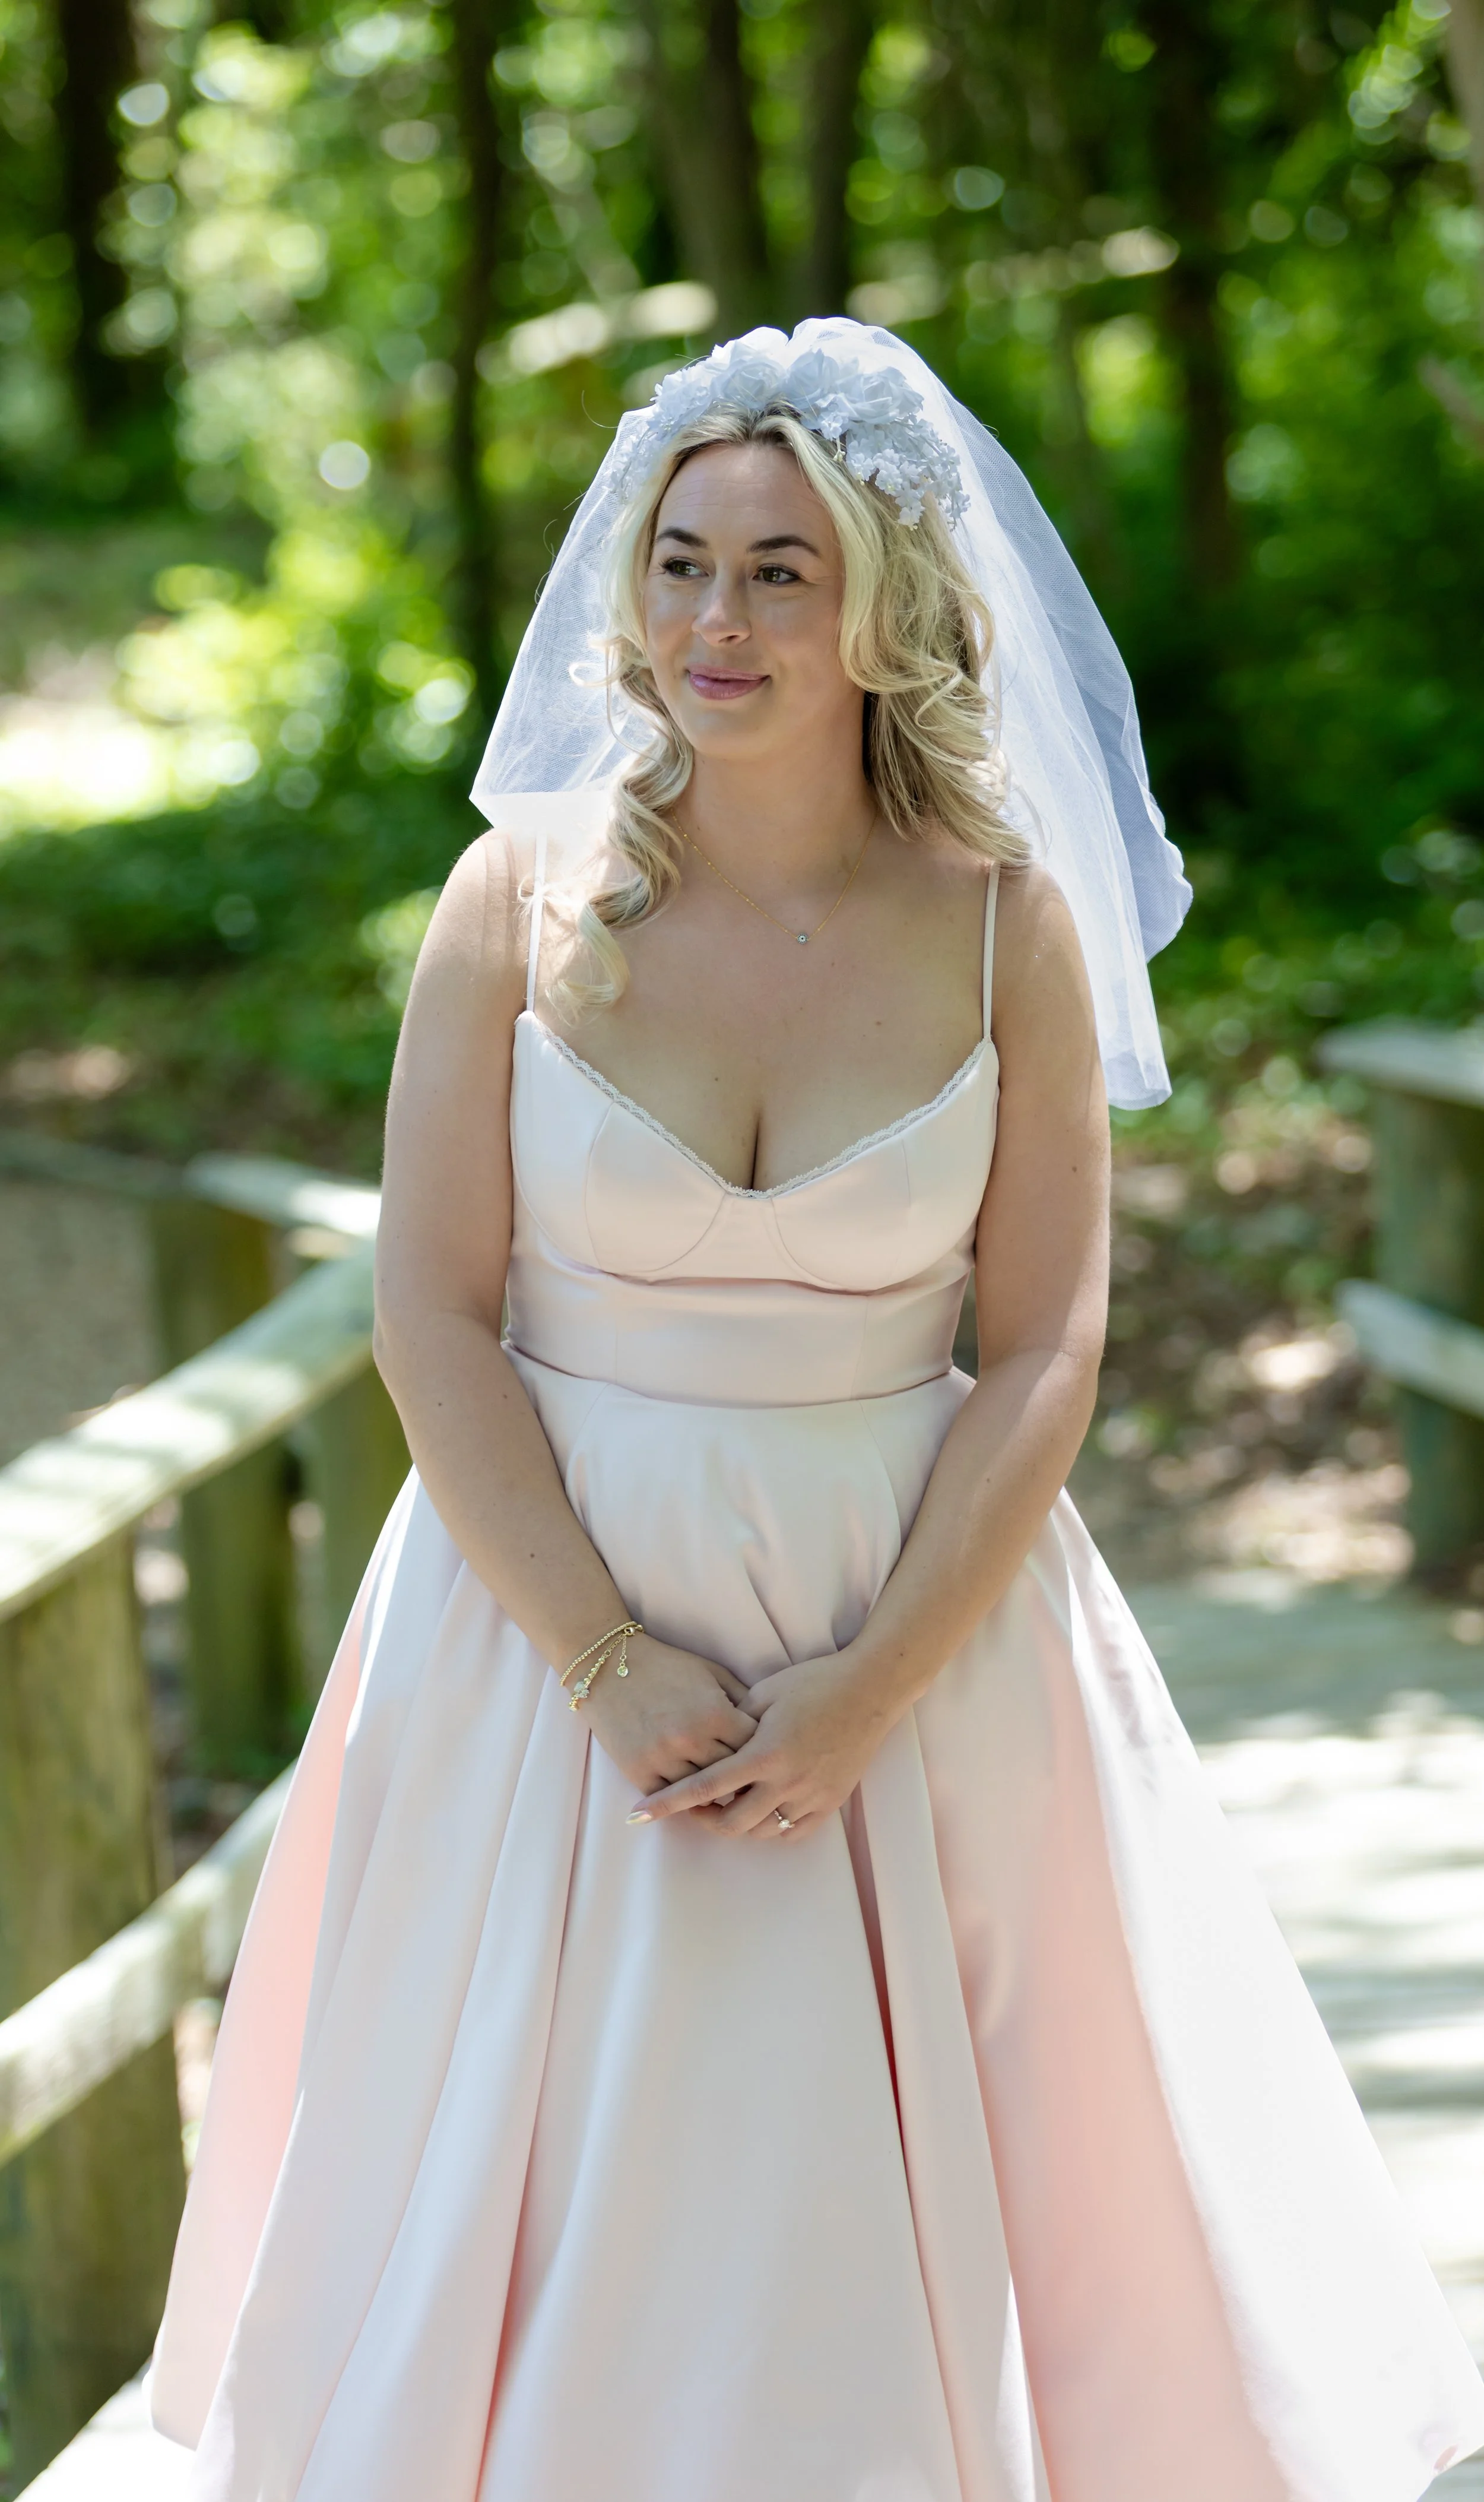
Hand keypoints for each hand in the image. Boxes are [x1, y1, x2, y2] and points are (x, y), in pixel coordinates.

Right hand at [578, 1632, 756, 1794]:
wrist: (607, 1667)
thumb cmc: (667, 1667)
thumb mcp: (712, 1673)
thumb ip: (744, 1699)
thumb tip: (770, 1728)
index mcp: (715, 1713)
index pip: (754, 1746)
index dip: (762, 1749)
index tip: (765, 1753)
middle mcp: (691, 1739)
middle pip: (732, 1774)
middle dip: (742, 1775)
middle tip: (750, 1778)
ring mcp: (663, 1758)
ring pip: (702, 1793)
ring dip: (712, 1792)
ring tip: (723, 1790)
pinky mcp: (638, 1771)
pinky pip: (669, 1799)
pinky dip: (681, 1798)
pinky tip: (689, 1793)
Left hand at [629, 1651, 897, 1838]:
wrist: (871, 1688)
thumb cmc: (815, 1682)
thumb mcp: (764, 1692)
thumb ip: (732, 1722)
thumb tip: (707, 1744)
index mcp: (764, 1753)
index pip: (704, 1787)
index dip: (668, 1804)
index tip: (639, 1815)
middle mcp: (786, 1781)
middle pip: (730, 1822)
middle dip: (702, 1820)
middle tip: (688, 1809)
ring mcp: (811, 1796)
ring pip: (761, 1832)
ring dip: (737, 1825)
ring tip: (724, 1807)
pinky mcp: (831, 1801)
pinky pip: (793, 1831)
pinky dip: (771, 1828)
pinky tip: (761, 1812)